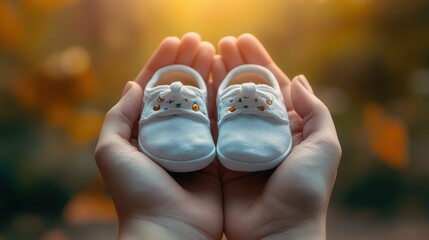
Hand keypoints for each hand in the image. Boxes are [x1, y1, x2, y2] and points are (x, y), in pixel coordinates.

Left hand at [95, 33, 222, 239]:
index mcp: (143, 131)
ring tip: (214, 52)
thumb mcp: (112, 151)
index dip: (162, 63)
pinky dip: (223, 100)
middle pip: (178, 90)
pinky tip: (227, 79)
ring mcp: (193, 142)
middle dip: (187, 64)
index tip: (175, 42)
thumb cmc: (136, 193)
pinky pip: (219, 122)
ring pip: (200, 101)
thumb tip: (133, 85)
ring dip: (206, 75)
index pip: (152, 88)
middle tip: (199, 41)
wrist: (169, 230)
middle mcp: (168, 134)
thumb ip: (118, 117)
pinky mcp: (215, 154)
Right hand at [212, 34, 341, 239]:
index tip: (242, 41)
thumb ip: (316, 112)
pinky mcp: (220, 160)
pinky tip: (195, 87)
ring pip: (227, 105)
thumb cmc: (305, 191)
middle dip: (235, 66)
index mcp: (289, 127)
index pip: (273, 86)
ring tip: (205, 57)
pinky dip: (203, 107)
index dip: (259, 62)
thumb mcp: (324, 148)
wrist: (277, 231)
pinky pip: (210, 128)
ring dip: (217, 80)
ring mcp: (240, 145)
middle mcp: (264, 133)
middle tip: (220, 44)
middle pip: (248, 91)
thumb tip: (298, 79)